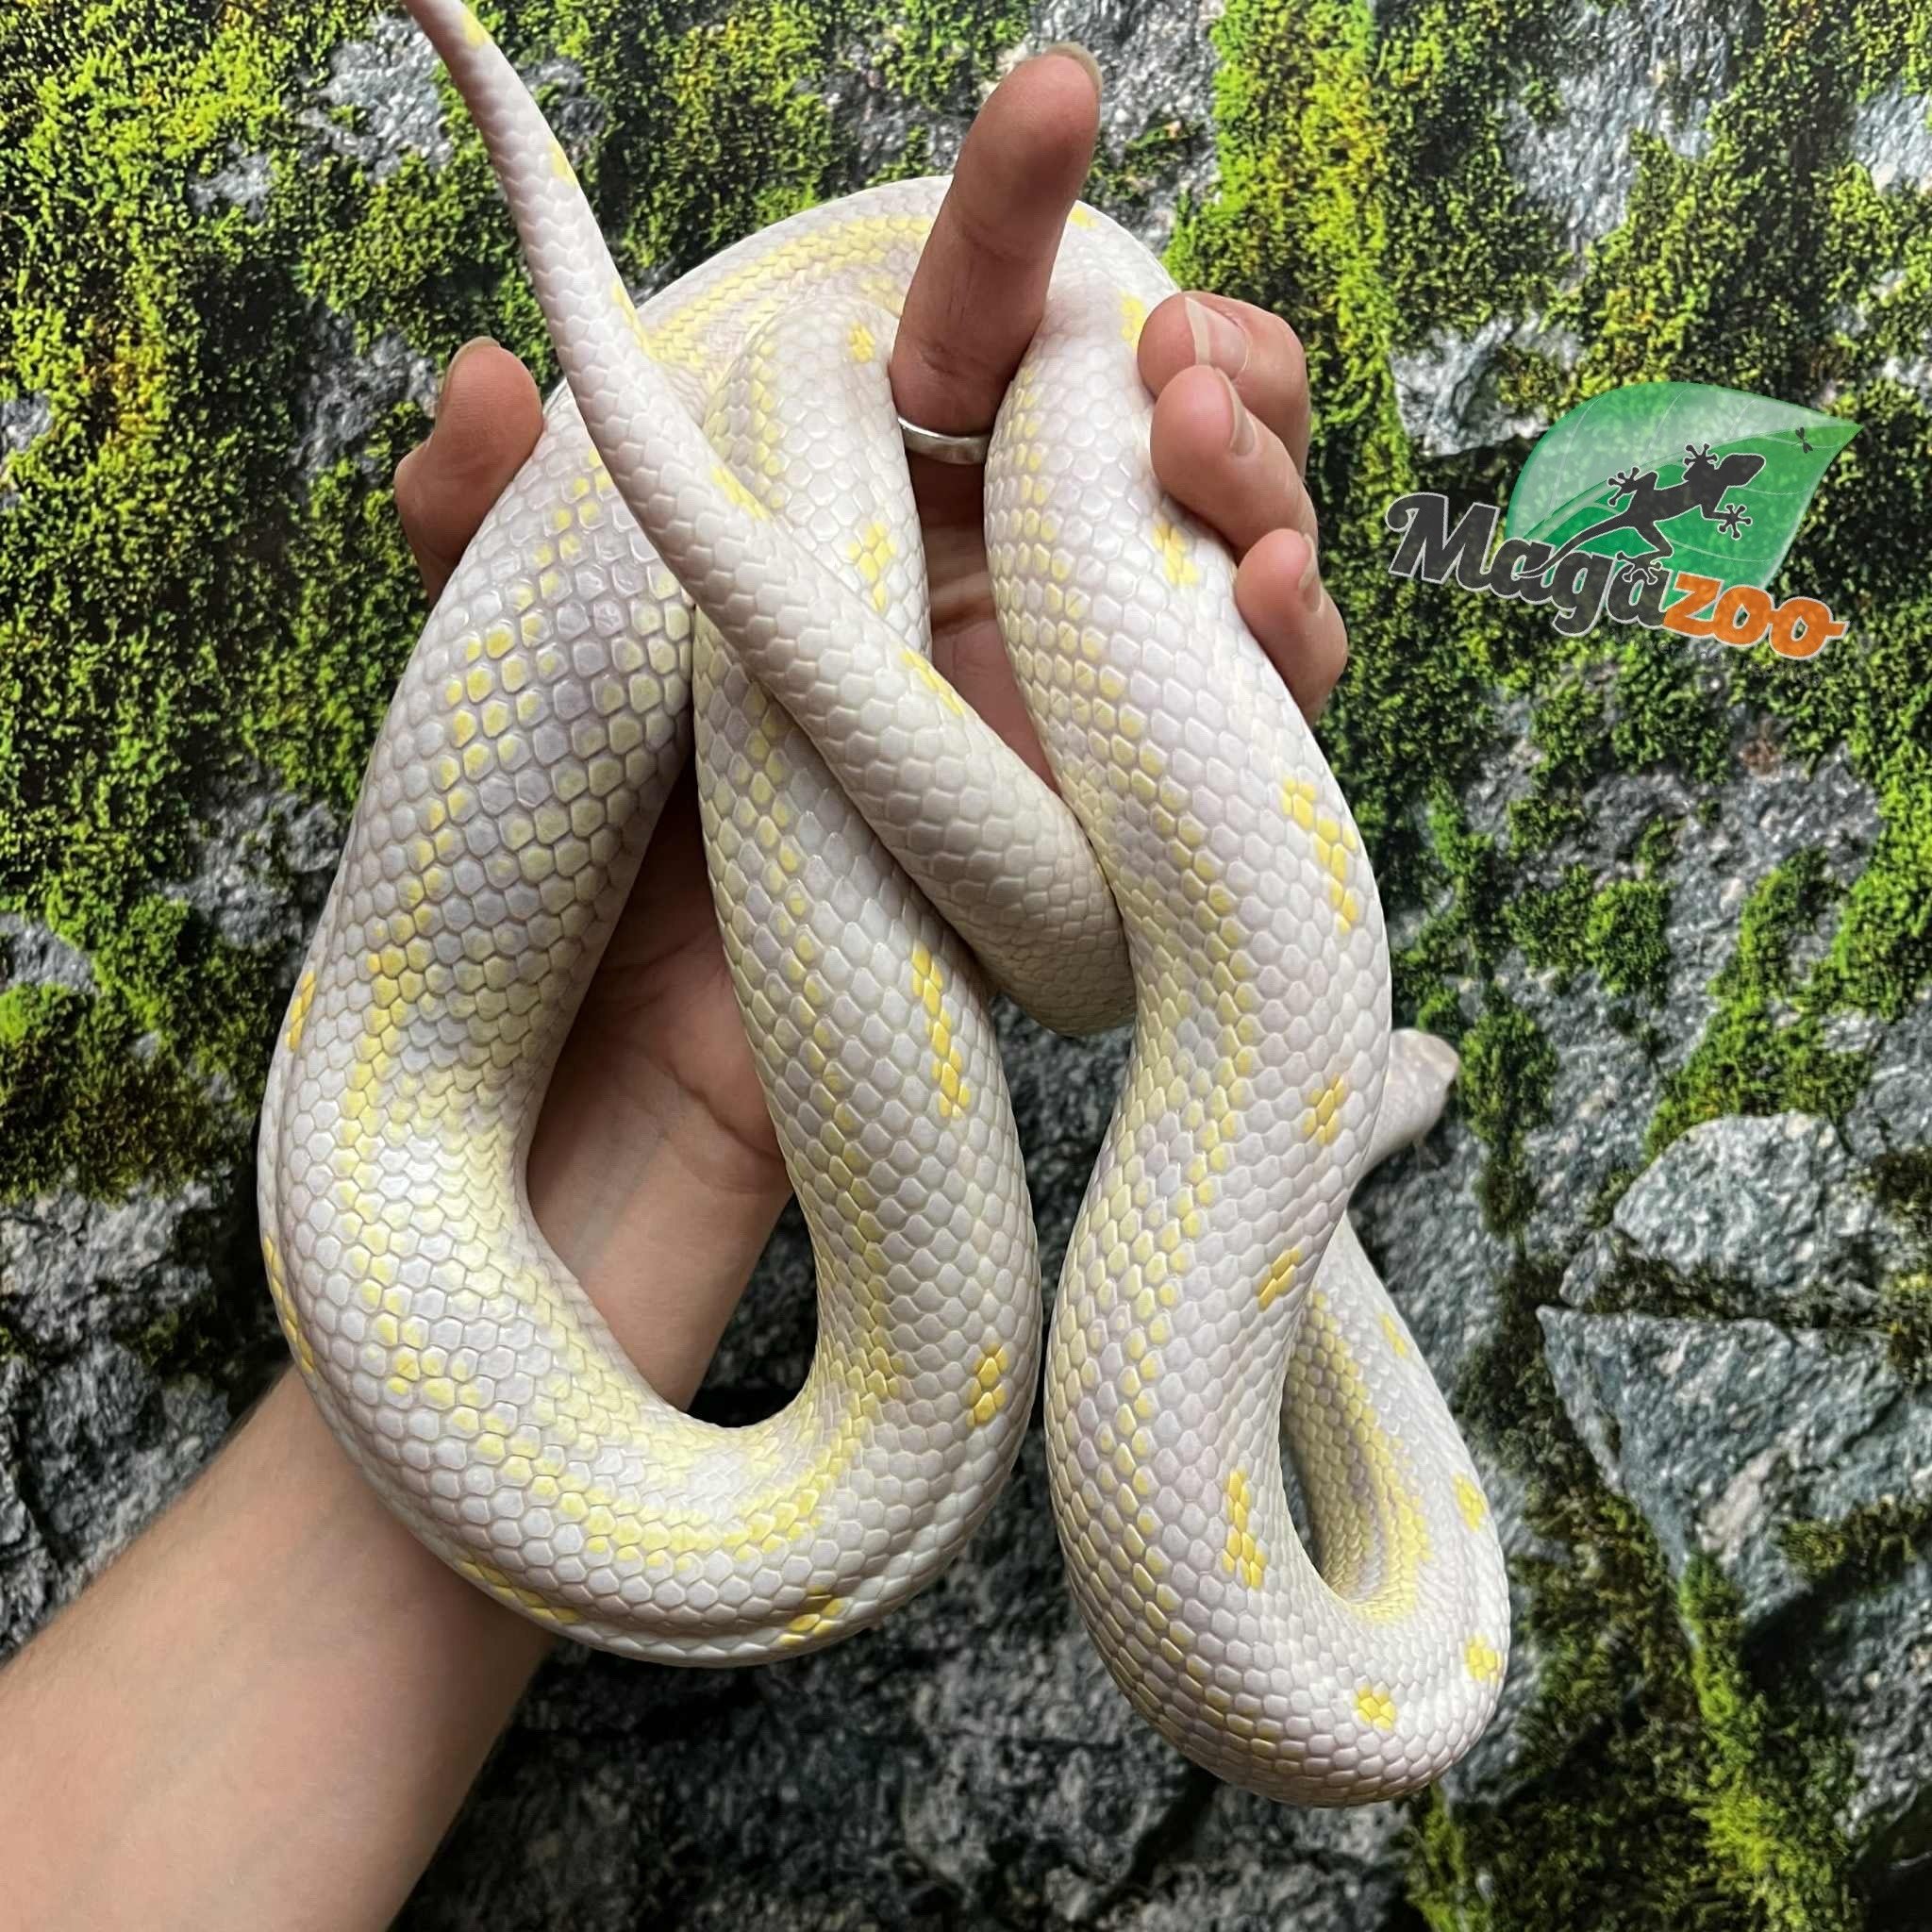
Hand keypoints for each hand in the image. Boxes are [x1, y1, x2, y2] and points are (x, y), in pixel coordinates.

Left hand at [392, 47, 1346, 1405]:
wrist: (617, 1090)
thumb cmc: (572, 856)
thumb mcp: (518, 657)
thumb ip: (495, 520)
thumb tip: (476, 384)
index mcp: (855, 510)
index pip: (961, 327)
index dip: (1010, 218)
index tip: (1045, 105)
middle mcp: (979, 595)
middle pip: (1144, 432)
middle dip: (1197, 357)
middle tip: (1176, 358)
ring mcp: (1060, 716)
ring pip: (1222, 561)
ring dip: (1259, 485)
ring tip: (1214, 449)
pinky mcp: (1113, 834)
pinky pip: (1240, 730)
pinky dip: (1285, 657)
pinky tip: (1276, 604)